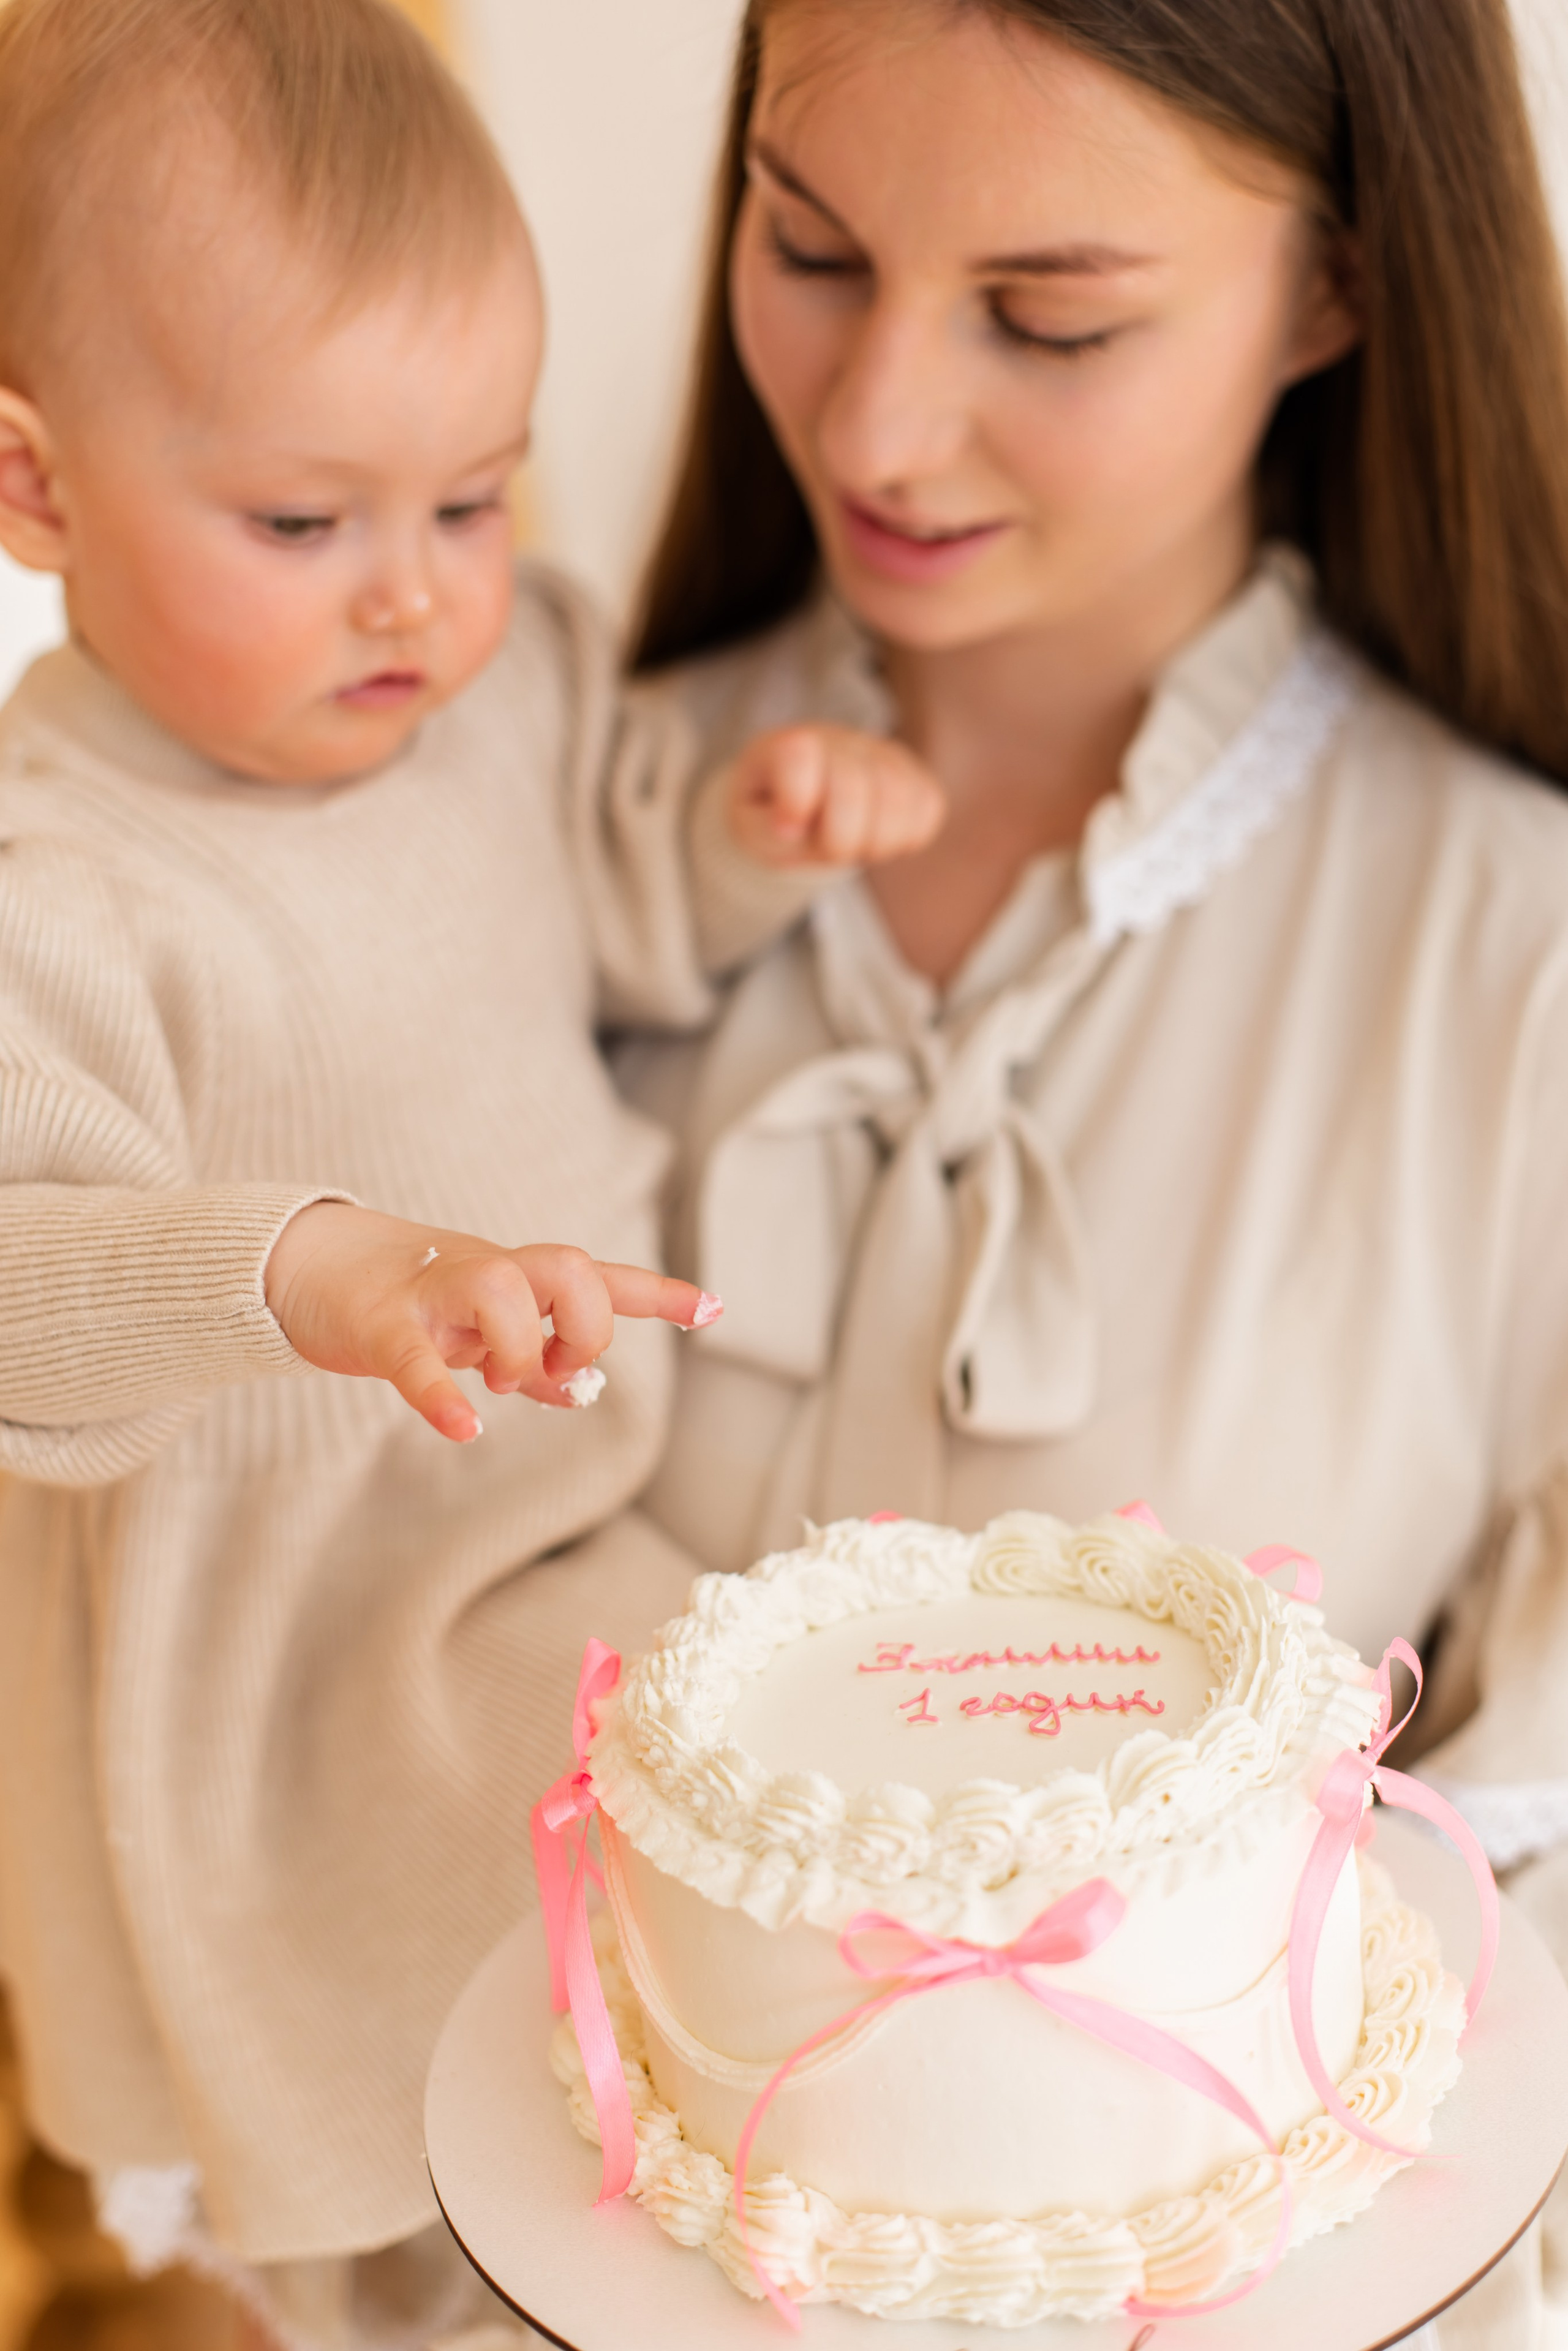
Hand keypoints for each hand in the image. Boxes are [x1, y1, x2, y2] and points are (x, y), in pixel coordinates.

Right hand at [264, 1202, 720, 1443]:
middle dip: (583, 1325)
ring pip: (501, 1292)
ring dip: (518, 1350)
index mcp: (516, 1280)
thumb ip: (531, 1359)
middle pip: (568, 1267)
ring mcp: (433, 1294)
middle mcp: (485, 1274)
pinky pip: (417, 1359)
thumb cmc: (406, 1300)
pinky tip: (465, 1429)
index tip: (714, 1309)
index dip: (658, 1295)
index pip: (600, 1277)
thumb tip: (580, 1389)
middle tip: (557, 1370)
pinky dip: (443, 1398)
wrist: (307, 1264)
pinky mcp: (380, 1325)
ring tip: (497, 1383)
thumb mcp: (477, 1329)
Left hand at [727, 724, 945, 868]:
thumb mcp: (752, 830)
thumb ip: (766, 830)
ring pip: (899, 797)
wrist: (803, 811)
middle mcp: (840, 740)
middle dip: (840, 839)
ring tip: (855, 848)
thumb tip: (794, 826)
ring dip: (876, 844)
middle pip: (854, 786)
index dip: (796, 800)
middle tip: (829, 852)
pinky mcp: (917, 776)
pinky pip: (929, 808)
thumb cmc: (774, 820)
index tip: (787, 829)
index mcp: (788, 745)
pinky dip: (906, 839)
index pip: (799, 754)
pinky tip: (879, 840)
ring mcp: (883, 754)